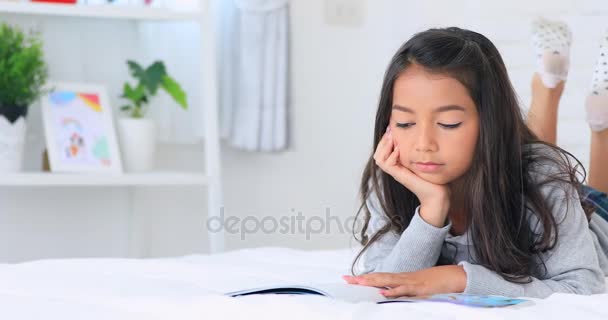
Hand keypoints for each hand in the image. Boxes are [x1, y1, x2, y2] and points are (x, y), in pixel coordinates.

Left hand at [342, 265, 466, 297]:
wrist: (452, 276)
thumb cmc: (433, 282)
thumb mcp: (415, 287)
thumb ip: (402, 290)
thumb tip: (389, 293)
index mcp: (400, 278)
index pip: (378, 277)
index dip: (363, 278)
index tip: (348, 279)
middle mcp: (402, 278)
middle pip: (378, 277)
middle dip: (361, 279)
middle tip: (345, 279)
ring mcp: (410, 282)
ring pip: (387, 281)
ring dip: (372, 281)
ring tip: (358, 282)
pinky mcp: (418, 288)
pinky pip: (404, 289)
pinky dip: (393, 291)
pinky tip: (383, 293)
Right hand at [373, 125, 450, 226]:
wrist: (437, 193)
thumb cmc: (433, 177)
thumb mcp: (423, 160)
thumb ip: (418, 151)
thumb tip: (419, 136)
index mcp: (398, 164)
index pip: (383, 151)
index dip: (385, 140)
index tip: (391, 128)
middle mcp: (395, 169)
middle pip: (378, 154)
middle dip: (382, 141)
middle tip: (390, 130)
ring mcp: (396, 173)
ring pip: (379, 159)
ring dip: (384, 147)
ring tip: (392, 138)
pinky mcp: (399, 176)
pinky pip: (387, 165)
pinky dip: (391, 156)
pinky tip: (398, 149)